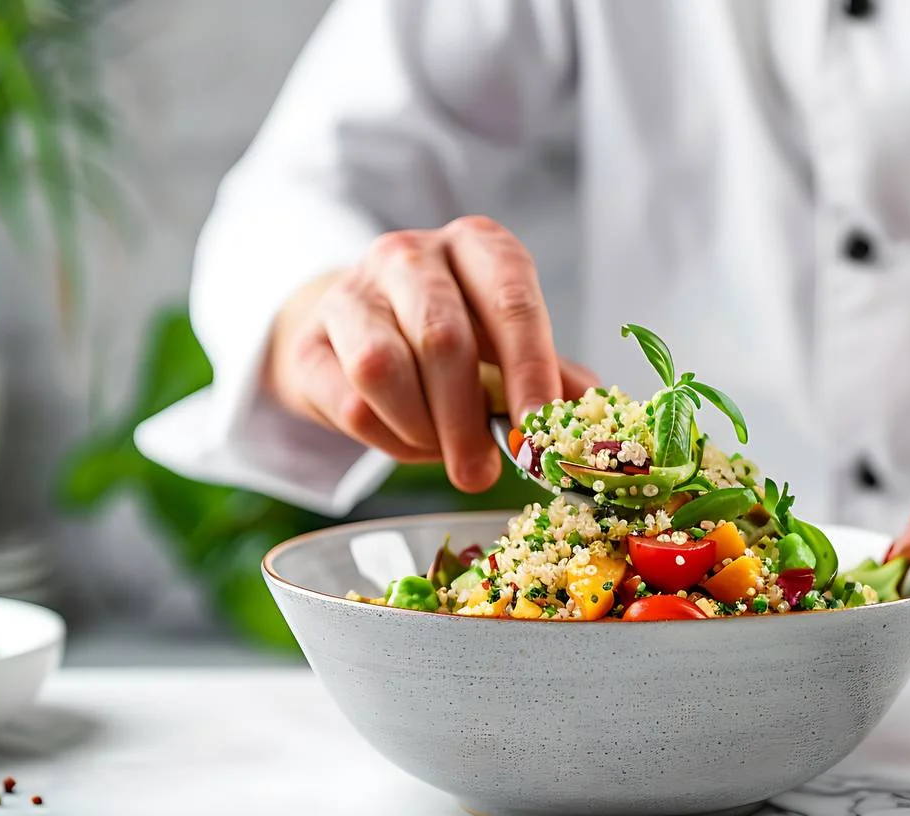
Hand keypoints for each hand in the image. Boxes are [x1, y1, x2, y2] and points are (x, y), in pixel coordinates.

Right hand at [265, 215, 597, 490]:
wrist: (358, 328)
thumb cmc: (452, 335)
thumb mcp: (508, 343)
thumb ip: (553, 377)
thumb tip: (598, 417)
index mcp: (477, 246)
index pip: (510, 299)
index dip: (530, 368)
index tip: (540, 426)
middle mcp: (411, 255)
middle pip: (441, 338)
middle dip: (466, 419)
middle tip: (482, 476)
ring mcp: (352, 292)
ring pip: (383, 368)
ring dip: (420, 428)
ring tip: (443, 453)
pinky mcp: (310, 340)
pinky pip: (348, 401)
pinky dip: (385, 438)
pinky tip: (408, 440)